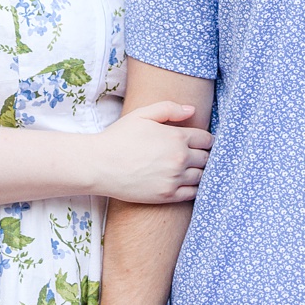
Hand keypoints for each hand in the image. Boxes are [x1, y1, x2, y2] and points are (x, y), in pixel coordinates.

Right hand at [90, 101, 210, 204]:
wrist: (98, 165)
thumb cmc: (118, 137)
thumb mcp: (142, 114)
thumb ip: (169, 109)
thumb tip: (192, 110)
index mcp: (177, 137)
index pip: (207, 139)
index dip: (206, 140)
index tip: (201, 142)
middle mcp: (180, 158)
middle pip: (207, 158)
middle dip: (204, 155)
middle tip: (196, 156)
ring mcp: (174, 178)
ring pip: (202, 176)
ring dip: (200, 171)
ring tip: (192, 169)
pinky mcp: (166, 195)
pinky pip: (193, 193)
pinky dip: (194, 188)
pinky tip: (187, 183)